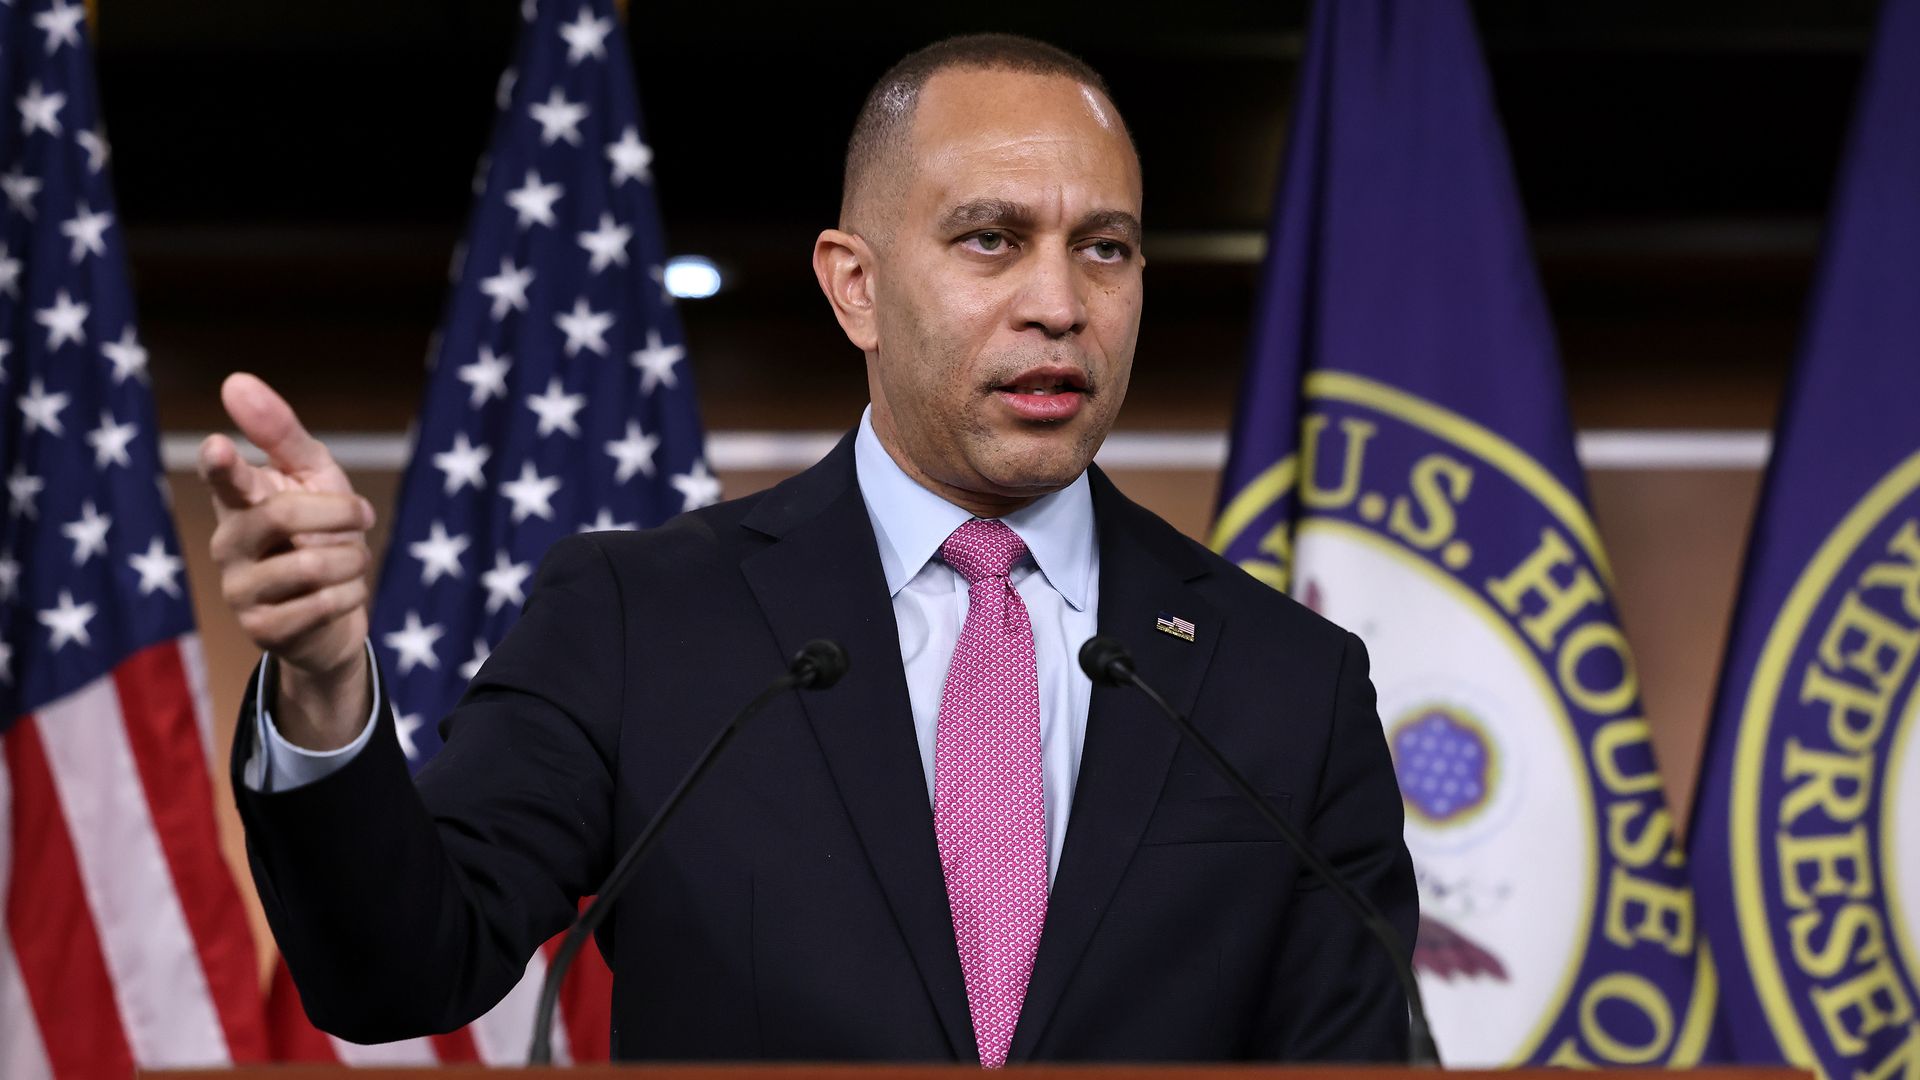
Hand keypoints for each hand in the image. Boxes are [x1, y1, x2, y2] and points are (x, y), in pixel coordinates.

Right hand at [199, 373, 375, 749]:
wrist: (337, 614)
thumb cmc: (323, 532)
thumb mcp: (314, 475)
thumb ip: (281, 433)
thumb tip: (234, 381)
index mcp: (240, 499)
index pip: (225, 477)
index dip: (223, 464)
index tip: (219, 447)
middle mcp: (229, 541)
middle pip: (282, 513)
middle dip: (340, 512)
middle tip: (364, 516)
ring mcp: (239, 588)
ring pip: (309, 564)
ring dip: (352, 559)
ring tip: (352, 562)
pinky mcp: (261, 628)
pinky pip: (321, 604)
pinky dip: (351, 594)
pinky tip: (345, 594)